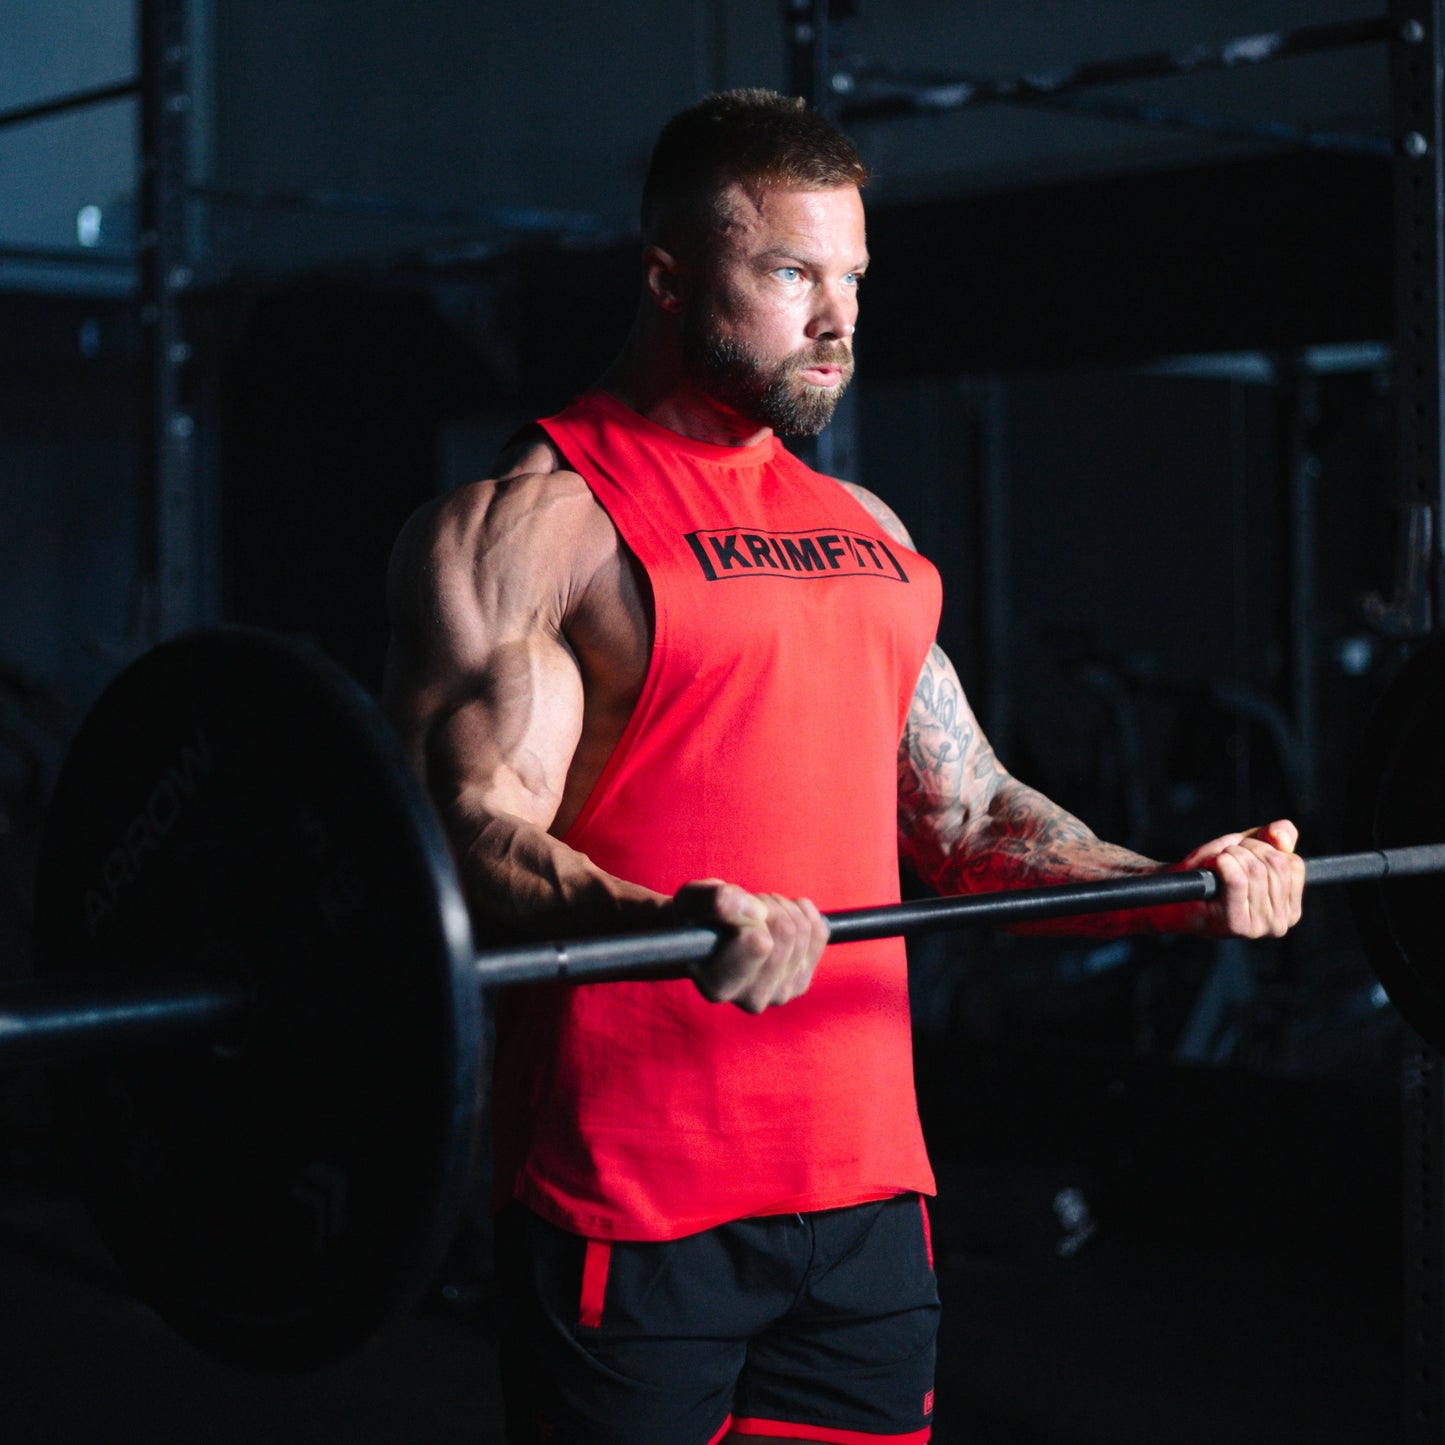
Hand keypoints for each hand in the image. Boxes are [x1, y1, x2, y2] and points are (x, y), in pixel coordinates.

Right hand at [672, 880, 829, 1012]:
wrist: (705, 935)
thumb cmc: (694, 918)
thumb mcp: (693, 900)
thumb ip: (716, 902)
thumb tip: (757, 912)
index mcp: (718, 986)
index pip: (760, 943)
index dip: (749, 913)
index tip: (731, 913)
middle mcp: (751, 999)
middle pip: (786, 934)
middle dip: (767, 906)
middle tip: (744, 908)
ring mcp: (780, 993)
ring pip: (803, 931)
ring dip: (780, 908)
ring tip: (756, 914)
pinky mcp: (800, 982)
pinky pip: (819, 933)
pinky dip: (802, 912)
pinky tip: (781, 913)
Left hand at [1174, 819, 1305, 937]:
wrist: (1175, 891)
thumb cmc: (1211, 871)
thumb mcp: (1247, 847)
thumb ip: (1272, 836)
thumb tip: (1283, 837)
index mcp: (1290, 908)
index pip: (1293, 863)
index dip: (1264, 847)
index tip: (1243, 852)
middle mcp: (1280, 923)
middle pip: (1276, 865)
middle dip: (1246, 849)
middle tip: (1225, 856)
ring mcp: (1259, 927)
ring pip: (1256, 871)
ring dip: (1231, 855)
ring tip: (1217, 863)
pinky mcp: (1236, 925)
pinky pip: (1237, 880)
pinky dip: (1223, 863)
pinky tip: (1214, 866)